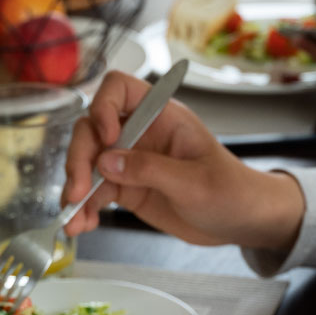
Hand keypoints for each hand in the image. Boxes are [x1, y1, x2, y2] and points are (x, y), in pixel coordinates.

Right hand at [63, 70, 304, 251]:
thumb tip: (106, 162)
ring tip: (74, 217)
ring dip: (76, 187)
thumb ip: (150, 169)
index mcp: (162, 116)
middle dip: (80, 157)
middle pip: (92, 128)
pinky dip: (84, 208)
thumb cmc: (231, 191)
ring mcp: (131, 160)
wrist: (241, 222)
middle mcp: (141, 132)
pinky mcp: (127, 188)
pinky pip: (95, 192)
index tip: (106, 138)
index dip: (103, 107)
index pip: (119, 88)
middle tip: (79, 190)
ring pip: (88, 162)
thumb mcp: (194, 182)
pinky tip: (81, 225)